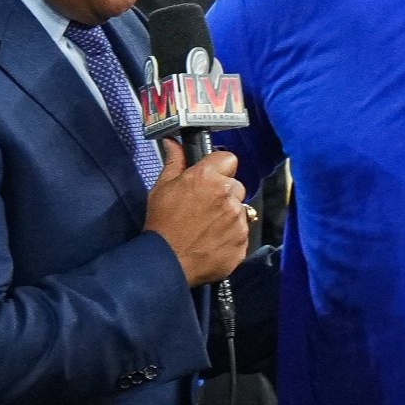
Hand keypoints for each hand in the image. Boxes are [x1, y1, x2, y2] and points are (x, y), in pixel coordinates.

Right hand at [141, 145, 253, 284]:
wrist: (168, 262)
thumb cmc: (162, 222)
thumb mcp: (162, 188)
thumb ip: (174, 162)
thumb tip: (173, 142)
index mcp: (208, 177)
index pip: (228, 158)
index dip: (219, 166)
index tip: (210, 176)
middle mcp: (228, 195)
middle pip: (236, 185)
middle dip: (224, 192)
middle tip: (205, 205)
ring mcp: (238, 221)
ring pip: (240, 209)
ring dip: (228, 214)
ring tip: (208, 226)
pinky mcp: (242, 242)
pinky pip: (241, 232)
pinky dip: (231, 235)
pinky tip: (213, 241)